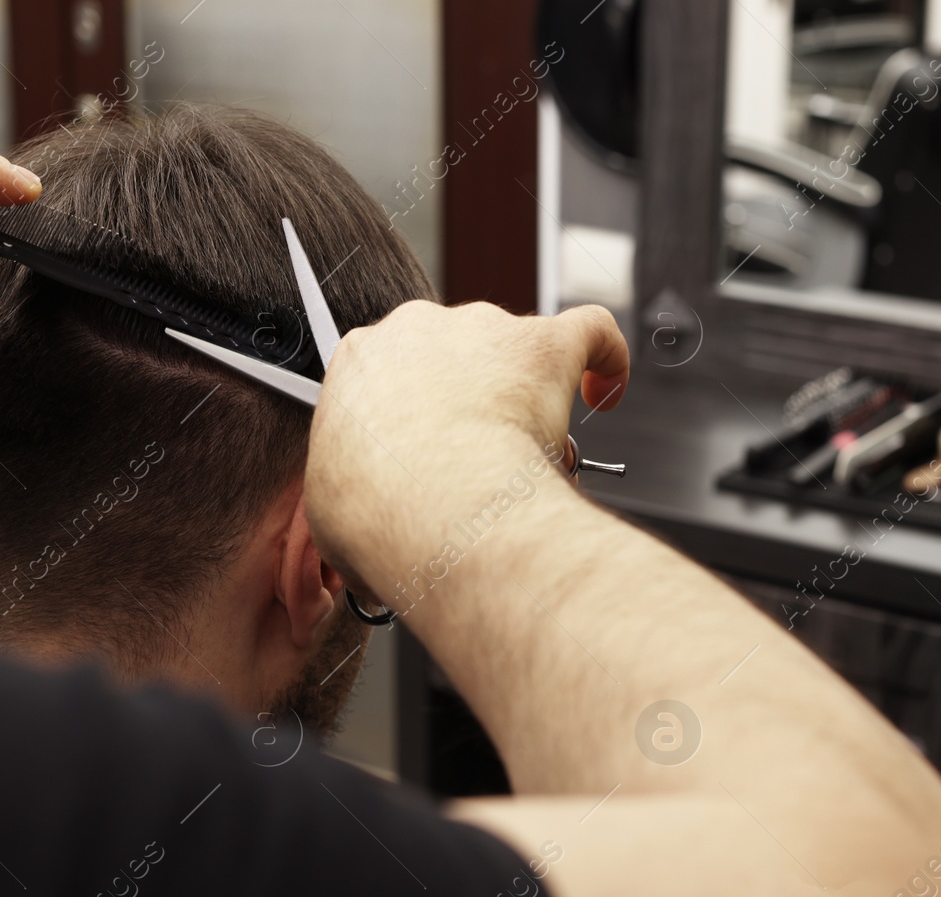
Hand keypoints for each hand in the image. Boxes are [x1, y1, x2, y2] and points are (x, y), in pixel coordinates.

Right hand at [304, 300, 628, 586]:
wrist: (436, 513)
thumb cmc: (385, 517)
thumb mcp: (334, 507)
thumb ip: (355, 493)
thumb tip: (369, 522)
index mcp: (360, 363)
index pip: (392, 372)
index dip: (416, 411)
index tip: (427, 446)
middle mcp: (417, 331)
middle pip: (453, 353)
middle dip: (470, 400)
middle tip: (479, 459)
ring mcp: (483, 330)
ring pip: (514, 348)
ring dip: (527, 393)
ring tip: (534, 455)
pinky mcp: (544, 343)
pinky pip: (590, 331)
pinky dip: (603, 358)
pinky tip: (605, 389)